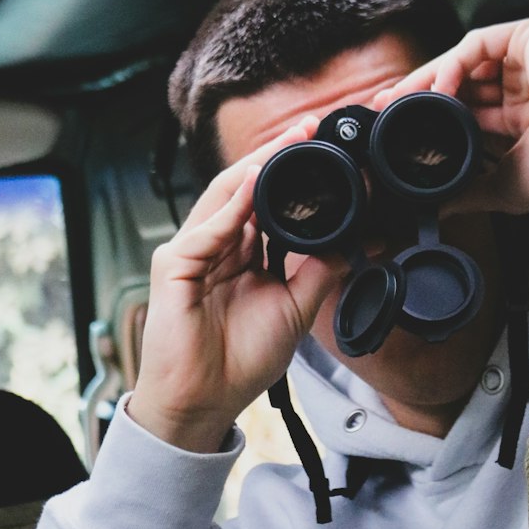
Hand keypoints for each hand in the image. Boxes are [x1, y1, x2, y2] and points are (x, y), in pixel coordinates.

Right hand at [129, 120, 345, 451]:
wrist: (204, 402)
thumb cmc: (238, 360)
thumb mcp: (295, 308)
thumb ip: (318, 271)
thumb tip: (354, 242)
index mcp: (238, 252)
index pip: (265, 199)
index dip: (292, 172)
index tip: (324, 148)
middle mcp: (213, 244)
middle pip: (246, 186)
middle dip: (277, 154)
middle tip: (311, 127)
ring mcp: (191, 251)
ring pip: (226, 195)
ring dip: (259, 164)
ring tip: (291, 138)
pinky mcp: (174, 265)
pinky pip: (209, 228)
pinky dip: (235, 205)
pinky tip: (257, 180)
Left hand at [375, 18, 528, 214]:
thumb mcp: (504, 184)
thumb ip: (468, 191)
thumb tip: (436, 209)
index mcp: (521, 114)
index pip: (467, 107)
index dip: (430, 113)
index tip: (395, 123)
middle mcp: (523, 81)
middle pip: (460, 80)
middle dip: (419, 92)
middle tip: (384, 103)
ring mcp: (527, 56)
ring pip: (464, 60)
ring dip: (428, 77)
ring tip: (399, 97)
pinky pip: (479, 46)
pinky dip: (453, 63)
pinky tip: (436, 87)